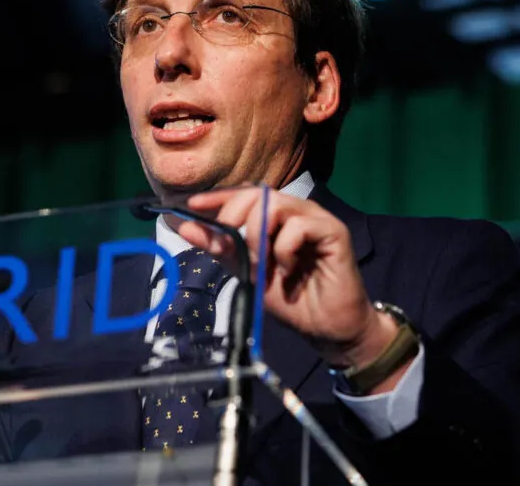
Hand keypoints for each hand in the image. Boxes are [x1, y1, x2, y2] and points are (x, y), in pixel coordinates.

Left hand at [176, 187, 396, 370]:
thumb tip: (185, 227)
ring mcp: (316, 218)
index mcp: (276, 218)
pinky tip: (287, 269)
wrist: (326, 328)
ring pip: (275, 203)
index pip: (245, 194)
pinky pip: (299, 225)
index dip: (219, 197)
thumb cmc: (290, 299)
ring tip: (259, 263)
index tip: (193, 206)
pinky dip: (284, 248)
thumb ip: (221, 248)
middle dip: (234, 216)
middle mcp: (296, 211)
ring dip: (257, 235)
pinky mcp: (334, 231)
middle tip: (228, 246)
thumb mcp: (246, 272)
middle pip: (258, 193)